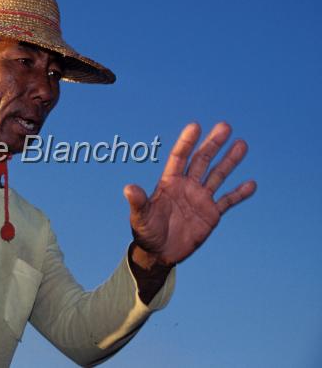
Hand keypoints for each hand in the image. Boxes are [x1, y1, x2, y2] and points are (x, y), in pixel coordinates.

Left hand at [125, 122, 255, 267]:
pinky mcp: (211, 214)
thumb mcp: (140, 217)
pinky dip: (239, 193)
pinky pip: (228, 200)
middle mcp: (186, 186)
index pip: (179, 157)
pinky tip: (251, 183)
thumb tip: (128, 188)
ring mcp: (200, 198)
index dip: (186, 142)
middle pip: (201, 160)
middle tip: (225, 126)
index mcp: (169, 183)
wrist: (159, 253)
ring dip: (230, 160)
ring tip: (242, 144)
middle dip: (213, 144)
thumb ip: (138, 202)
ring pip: (218, 175)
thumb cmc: (146, 232)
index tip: (195, 126)